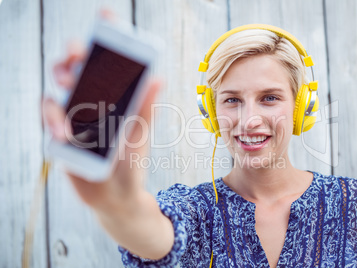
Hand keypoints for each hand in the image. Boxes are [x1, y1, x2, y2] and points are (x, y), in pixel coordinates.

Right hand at [42, 40, 161, 213]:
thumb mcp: (139, 135)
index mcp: (117, 97)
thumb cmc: (131, 163)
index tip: (106, 17)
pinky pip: (50, 116)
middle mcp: (94, 100)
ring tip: (69, 86)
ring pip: (59, 86)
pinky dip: (54, 119)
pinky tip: (65, 132)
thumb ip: (145, 109)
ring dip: (61, 81)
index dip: (106, 37)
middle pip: (79, 67)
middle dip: (75, 54)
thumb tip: (158, 78)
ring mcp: (74, 114)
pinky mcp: (60, 131)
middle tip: (78, 55)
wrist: (115, 196)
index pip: (110, 62)